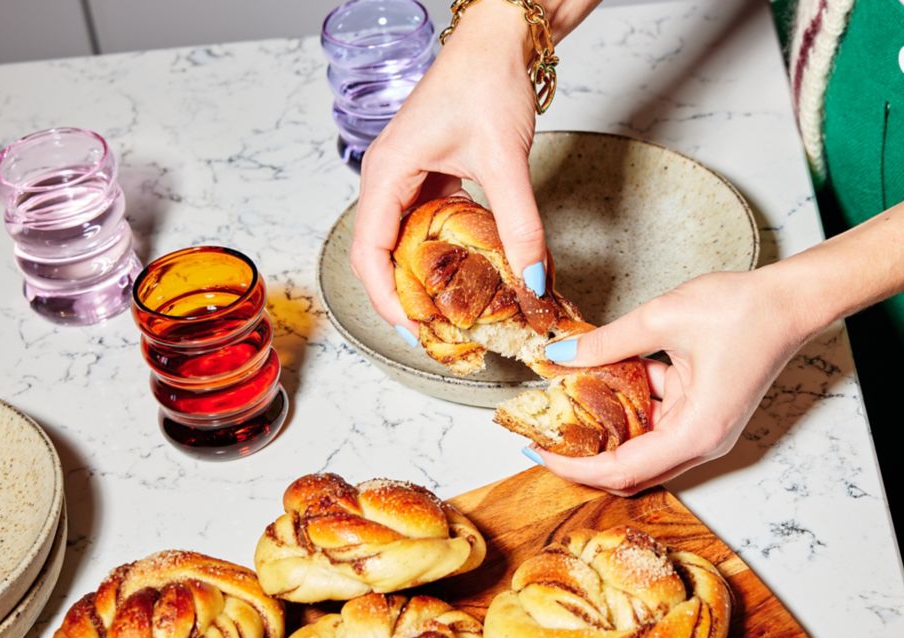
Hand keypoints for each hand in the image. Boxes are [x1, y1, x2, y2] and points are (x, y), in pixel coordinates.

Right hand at [350, 0, 549, 336]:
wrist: (500, 39)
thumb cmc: (485, 80)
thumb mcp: (504, 160)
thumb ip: (519, 225)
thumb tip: (533, 280)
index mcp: (387, 173)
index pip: (371, 253)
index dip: (388, 299)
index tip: (417, 331)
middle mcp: (389, 179)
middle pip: (382, 255)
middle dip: (405, 297)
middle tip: (439, 333)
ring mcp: (408, 178)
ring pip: (405, 243)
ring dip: (424, 279)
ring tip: (452, 313)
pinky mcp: (431, 176)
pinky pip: (427, 226)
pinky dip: (444, 253)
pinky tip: (469, 273)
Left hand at [528, 266, 823, 494]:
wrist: (789, 300)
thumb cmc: (744, 311)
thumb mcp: (662, 317)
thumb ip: (608, 341)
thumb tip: (561, 356)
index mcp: (696, 431)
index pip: (623, 469)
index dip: (575, 466)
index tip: (539, 452)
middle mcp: (702, 442)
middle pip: (631, 471)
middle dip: (585, 458)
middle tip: (544, 437)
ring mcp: (703, 430)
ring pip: (641, 448)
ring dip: (606, 431)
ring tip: (565, 408)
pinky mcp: (702, 414)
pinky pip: (656, 423)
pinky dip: (628, 409)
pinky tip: (604, 381)